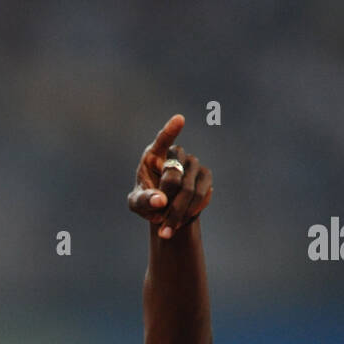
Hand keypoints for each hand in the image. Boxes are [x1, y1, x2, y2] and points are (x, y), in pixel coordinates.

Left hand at [127, 114, 212, 238]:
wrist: (167, 209)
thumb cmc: (147, 201)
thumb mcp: (137, 204)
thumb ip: (144, 200)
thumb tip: (161, 201)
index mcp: (154, 155)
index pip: (163, 140)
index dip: (171, 130)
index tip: (179, 119)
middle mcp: (175, 154)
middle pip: (173, 176)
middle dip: (166, 201)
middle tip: (160, 218)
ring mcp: (192, 163)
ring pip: (189, 189)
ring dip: (178, 211)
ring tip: (168, 224)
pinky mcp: (206, 175)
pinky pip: (202, 194)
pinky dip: (191, 211)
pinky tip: (183, 217)